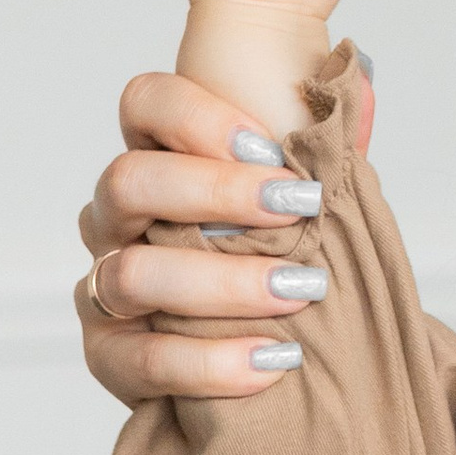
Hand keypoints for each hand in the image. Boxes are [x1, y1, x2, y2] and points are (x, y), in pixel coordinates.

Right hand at [76, 65, 368, 408]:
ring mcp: (105, 284)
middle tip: (299, 208)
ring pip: (132, 273)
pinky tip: (272, 359)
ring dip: (223, 282)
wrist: (284, 334)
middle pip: (129, 181)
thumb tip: (350, 90)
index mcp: (156, 155)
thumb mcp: (304, 171)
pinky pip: (142, 360)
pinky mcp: (111, 356)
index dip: (197, 115)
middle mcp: (117, 215)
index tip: (272, 144)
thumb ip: (315, 130)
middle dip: (218, 193)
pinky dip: (210, 363)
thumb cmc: (289, 237)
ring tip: (299, 290)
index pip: (145, 103)